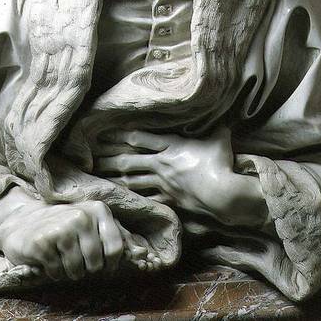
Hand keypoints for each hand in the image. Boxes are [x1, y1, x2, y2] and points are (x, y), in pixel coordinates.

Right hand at [0, 198, 123, 280]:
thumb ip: (119, 237)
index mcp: (98, 210)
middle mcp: (82, 215)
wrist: (23, 222)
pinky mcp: (43, 241)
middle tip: (76, 259)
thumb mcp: (93, 225)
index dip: (111, 264)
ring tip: (62, 258)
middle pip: (97, 263)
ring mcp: (62, 227)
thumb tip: (144, 254)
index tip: (103, 266)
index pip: (116, 248)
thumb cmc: (65, 226)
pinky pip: (58, 272)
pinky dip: (54, 272)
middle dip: (87, 268)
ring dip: (70, 272)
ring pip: (78, 270)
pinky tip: (48, 259)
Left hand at [95, 127, 266, 226]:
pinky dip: (136, 199)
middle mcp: (161, 163)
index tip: (105, 133)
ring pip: (133, 181)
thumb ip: (219, 130)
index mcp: (171, 146)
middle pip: (129, 161)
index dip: (121, 135)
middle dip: (110, 159)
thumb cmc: (220, 163)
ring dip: (116, 180)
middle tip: (94, 159)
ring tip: (102, 179)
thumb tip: (226, 122)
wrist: (223, 193)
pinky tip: (126, 199)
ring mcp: (163, 183)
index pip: (140, 138)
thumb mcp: (220, 141)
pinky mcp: (169, 199)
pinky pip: (148, 198)